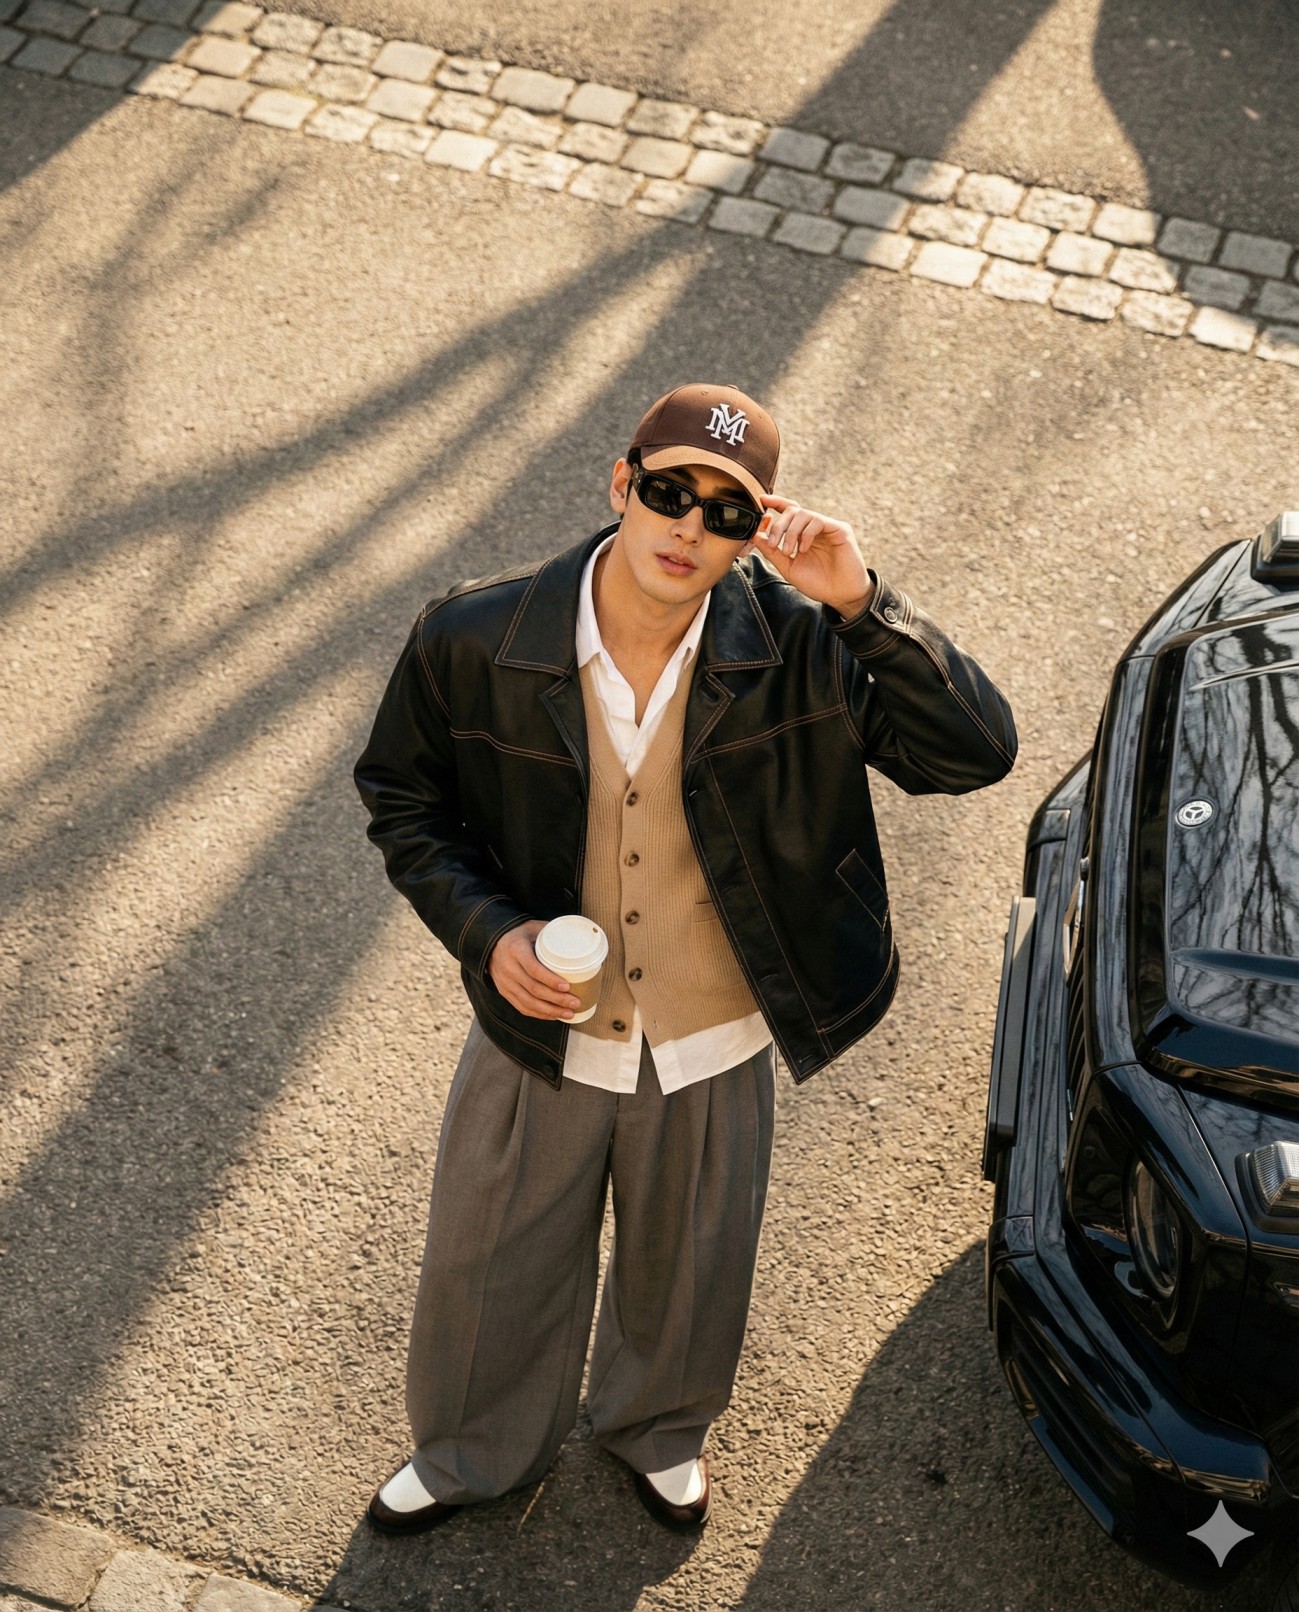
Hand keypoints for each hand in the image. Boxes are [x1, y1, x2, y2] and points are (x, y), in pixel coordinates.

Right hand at [488, 920, 581, 1019]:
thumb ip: (552, 932)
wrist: (492, 943)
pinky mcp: (505, 992)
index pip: (533, 969)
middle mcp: (508, 968)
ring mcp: (505, 983)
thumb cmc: (520, 934)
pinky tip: (554, 1016)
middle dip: (556, 999)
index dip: (550, 980)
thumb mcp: (534, 927)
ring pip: (528, 1002)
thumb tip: (578, 939)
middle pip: (533, 989)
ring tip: (569, 1013)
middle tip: (575, 1002)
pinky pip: (522, 1007)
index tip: (567, 987)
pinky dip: (539, 1014)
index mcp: (515, 949)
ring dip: (550, 1011)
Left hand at [752, 495, 873, 617]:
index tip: (761, 500)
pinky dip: (806, 534)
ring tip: (788, 551)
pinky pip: (818, 521)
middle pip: (792, 510)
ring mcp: (827, 527)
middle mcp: (814, 527)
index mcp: (803, 533)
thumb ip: (772, 552)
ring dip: (790, 532)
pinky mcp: (840, 529)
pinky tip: (803, 550)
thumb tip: (755, 535)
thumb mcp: (789, 568)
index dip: (775, 502)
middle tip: (773, 544)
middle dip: (778, 525)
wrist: (840, 596)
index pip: (789, 511)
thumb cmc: (817, 582)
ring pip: (803, 514)